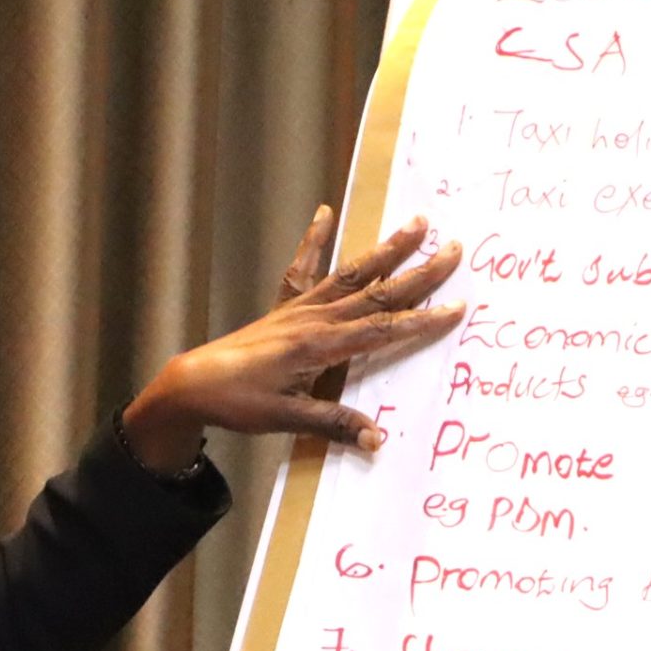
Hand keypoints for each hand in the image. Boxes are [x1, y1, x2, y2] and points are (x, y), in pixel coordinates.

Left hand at [121, 208, 463, 466]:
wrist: (194, 384)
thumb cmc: (239, 402)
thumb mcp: (287, 420)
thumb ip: (333, 425)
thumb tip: (378, 438)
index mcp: (320, 346)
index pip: (382, 330)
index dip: (422, 320)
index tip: (457, 307)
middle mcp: (314, 319)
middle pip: (377, 292)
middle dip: (419, 273)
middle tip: (455, 249)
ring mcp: (299, 308)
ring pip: (351, 273)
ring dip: (385, 249)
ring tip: (416, 223)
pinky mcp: (284, 307)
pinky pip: (303, 267)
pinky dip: (314, 239)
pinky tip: (325, 212)